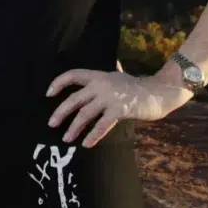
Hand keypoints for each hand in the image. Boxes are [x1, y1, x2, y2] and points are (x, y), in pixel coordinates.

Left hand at [46, 69, 193, 147]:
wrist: (159, 92)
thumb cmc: (138, 86)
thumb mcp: (121, 75)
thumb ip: (114, 71)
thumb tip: (115, 63)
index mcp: (98, 76)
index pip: (73, 75)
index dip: (59, 83)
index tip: (48, 93)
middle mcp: (101, 85)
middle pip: (74, 98)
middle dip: (61, 112)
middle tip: (51, 124)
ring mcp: (110, 97)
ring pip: (85, 114)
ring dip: (74, 128)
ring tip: (66, 139)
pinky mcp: (119, 110)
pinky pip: (102, 125)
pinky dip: (93, 135)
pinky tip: (86, 144)